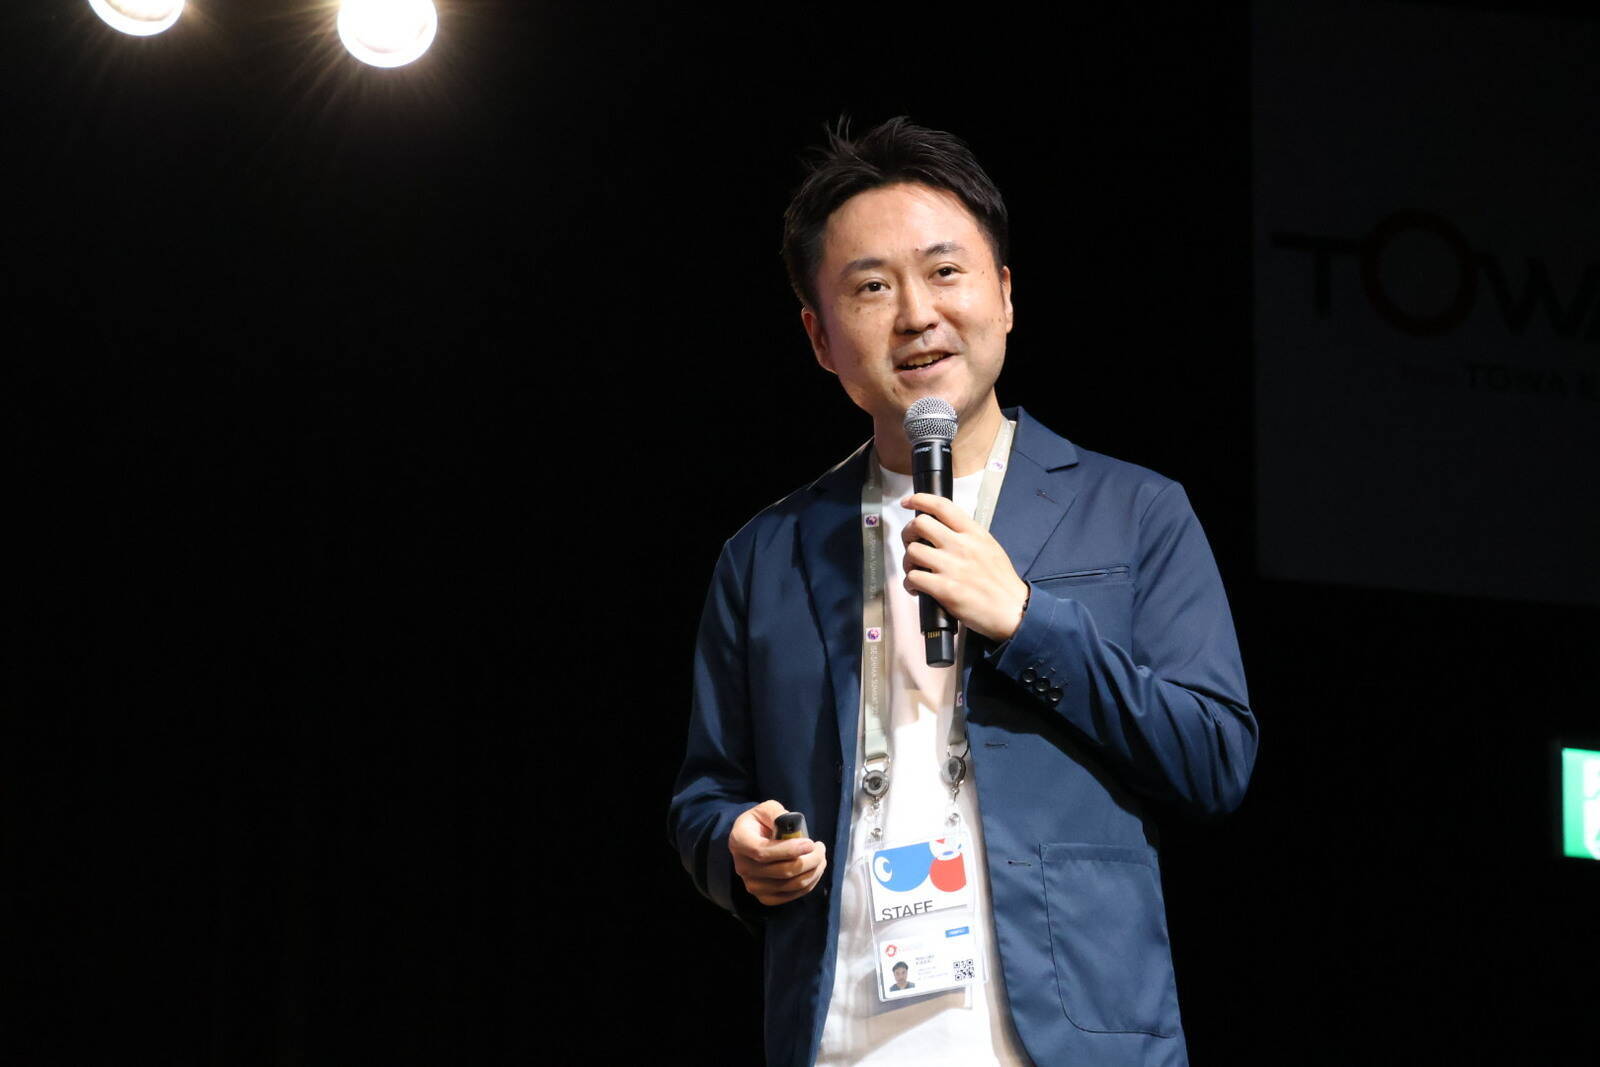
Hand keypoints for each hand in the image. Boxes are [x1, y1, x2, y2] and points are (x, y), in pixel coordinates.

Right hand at [729, 800, 827, 905]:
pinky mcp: (764, 897)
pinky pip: (791, 895)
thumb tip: (793, 826)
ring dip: (813, 872)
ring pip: (790, 885)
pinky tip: (814, 870)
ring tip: (820, 857)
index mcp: (739, 842)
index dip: (789, 850)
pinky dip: (808, 884)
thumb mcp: (766, 809)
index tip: (810, 843)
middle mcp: (743, 866)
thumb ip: (778, 813)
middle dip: (809, 860)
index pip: (763, 852)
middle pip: (782, 871)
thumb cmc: (761, 822)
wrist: (751, 840)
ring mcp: (752, 885)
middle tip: (820, 848)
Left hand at [900, 492, 1029, 641]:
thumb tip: (943, 530)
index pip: (942, 506)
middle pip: (919, 524)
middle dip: (908, 533)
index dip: (920, 499)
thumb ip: (968, 536)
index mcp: (973, 533)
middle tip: (911, 543)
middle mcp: (961, 545)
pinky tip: (917, 589)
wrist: (1013, 610)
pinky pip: (913, 578)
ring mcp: (951, 567)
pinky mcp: (944, 589)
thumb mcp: (989, 547)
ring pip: (913, 551)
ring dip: (908, 562)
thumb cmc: (1001, 581)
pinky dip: (910, 584)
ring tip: (915, 571)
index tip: (908, 502)